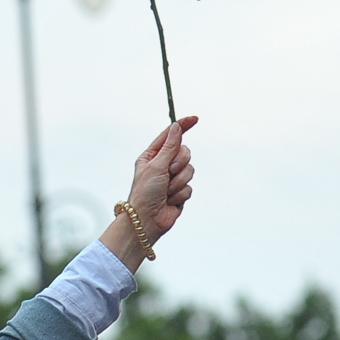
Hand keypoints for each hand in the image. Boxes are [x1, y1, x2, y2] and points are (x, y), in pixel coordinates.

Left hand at [103, 115, 197, 268]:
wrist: (146, 221)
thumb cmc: (144, 193)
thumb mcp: (156, 166)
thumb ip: (170, 147)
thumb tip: (176, 127)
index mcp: (152, 156)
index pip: (170, 136)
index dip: (182, 126)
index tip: (195, 119)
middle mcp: (162, 165)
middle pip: (185, 152)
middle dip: (179, 163)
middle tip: (168, 172)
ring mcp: (172, 179)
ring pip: (189, 170)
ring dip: (178, 181)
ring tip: (166, 191)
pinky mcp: (180, 192)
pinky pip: (190, 186)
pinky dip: (181, 194)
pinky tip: (170, 201)